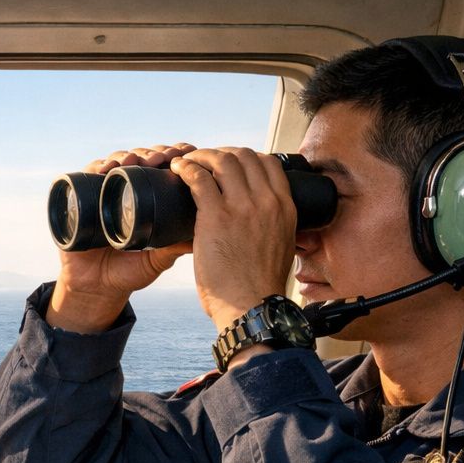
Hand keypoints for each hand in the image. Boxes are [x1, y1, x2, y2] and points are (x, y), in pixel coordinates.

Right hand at [48, 143, 197, 332]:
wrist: (96, 289)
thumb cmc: (129, 273)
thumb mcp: (158, 258)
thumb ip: (177, 247)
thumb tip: (204, 234)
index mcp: (150, 197)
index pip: (164, 165)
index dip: (175, 154)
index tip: (186, 154)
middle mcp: (127, 190)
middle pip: (143, 158)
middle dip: (154, 153)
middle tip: (162, 158)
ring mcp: (104, 192)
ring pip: (118, 161)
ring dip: (128, 156)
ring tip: (135, 161)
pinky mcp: (81, 198)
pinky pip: (88, 174)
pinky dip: (97, 166)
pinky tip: (106, 168)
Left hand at [167, 148, 295, 329]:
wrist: (252, 309)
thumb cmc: (259, 288)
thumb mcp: (279, 247)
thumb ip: (270, 227)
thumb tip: (255, 222)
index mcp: (285, 207)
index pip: (268, 163)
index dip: (245, 156)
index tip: (228, 163)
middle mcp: (267, 201)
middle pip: (244, 156)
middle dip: (220, 153)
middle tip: (203, 160)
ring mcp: (243, 207)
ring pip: (222, 161)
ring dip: (201, 156)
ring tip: (187, 161)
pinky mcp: (217, 217)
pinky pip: (200, 179)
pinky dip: (186, 168)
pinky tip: (178, 169)